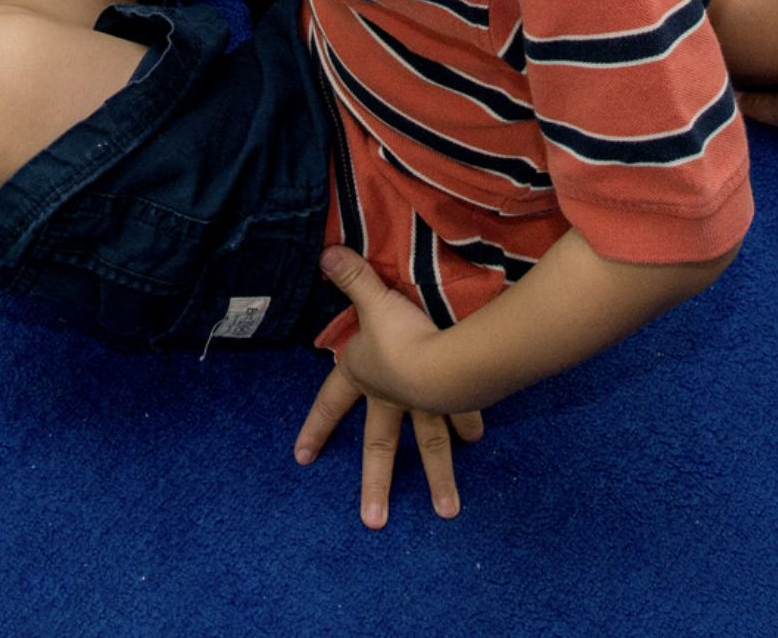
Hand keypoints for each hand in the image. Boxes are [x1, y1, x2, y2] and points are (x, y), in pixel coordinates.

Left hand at [294, 248, 482, 526]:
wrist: (444, 359)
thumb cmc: (400, 333)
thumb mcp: (374, 300)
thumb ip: (353, 277)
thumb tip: (326, 254)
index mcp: (364, 375)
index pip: (331, 402)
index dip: (316, 426)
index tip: (301, 458)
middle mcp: (392, 398)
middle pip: (381, 445)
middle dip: (376, 483)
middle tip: (372, 522)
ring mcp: (425, 405)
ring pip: (429, 446)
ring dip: (439, 478)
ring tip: (446, 510)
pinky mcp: (456, 400)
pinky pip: (462, 415)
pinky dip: (469, 425)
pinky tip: (476, 439)